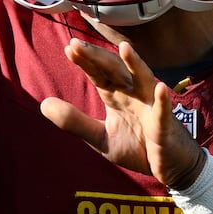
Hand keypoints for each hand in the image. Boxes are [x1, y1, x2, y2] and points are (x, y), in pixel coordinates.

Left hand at [41, 39, 202, 186]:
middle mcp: (134, 96)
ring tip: (125, 48)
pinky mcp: (164, 127)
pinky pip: (163, 112)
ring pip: (144, 81)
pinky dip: (162, 101)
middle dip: (98, 58)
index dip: (85, 61)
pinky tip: (160, 88)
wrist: (169, 168)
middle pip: (116, 71)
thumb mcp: (100, 138)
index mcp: (117, 97)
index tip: (69, 48)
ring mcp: (151, 108)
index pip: (99, 74)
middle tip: (78, 45)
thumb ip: (74, 121)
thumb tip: (43, 104)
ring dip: (136, 65)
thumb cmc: (138, 148)